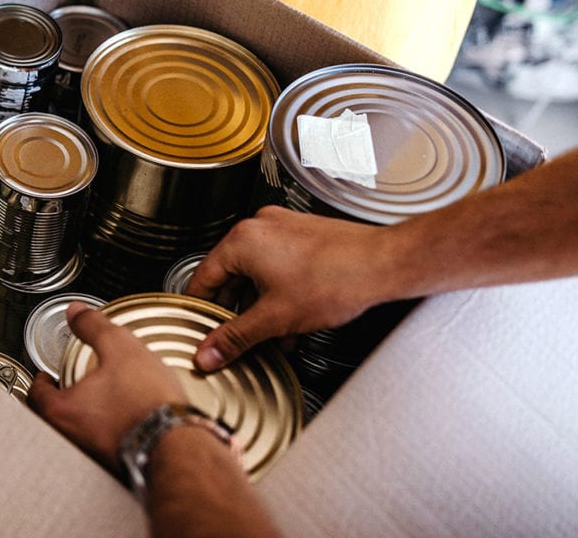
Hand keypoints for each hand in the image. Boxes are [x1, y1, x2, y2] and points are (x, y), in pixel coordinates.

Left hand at [27, 302, 189, 473]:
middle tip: (68, 385)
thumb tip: (76, 312)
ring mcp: (93, 455)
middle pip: (52, 417)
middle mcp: (72, 438)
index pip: (36, 395)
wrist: (176, 442)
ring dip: (82, 417)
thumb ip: (93, 326)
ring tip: (97, 399)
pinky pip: (101, 444)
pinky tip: (122, 419)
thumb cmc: (146, 401)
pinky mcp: (116, 463)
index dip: (40, 381)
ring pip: (77, 433)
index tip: (45, 375)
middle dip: (59, 400)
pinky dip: (104, 430)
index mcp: (63, 411)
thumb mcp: (119, 347)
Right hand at [186, 208, 392, 371]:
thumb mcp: (275, 318)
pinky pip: (278, 265)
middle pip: (231, 276)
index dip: (200, 310)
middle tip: (235, 339)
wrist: (381, 264)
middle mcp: (260, 227)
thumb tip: (209, 352)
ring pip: (257, 273)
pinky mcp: (303, 236)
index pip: (202, 278)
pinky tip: (291, 321)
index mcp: (242, 240)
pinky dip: (278, 293)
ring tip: (270, 336)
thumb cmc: (336, 278)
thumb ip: (235, 338)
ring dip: (260, 306)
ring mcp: (283, 229)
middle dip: (236, 313)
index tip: (199, 329)